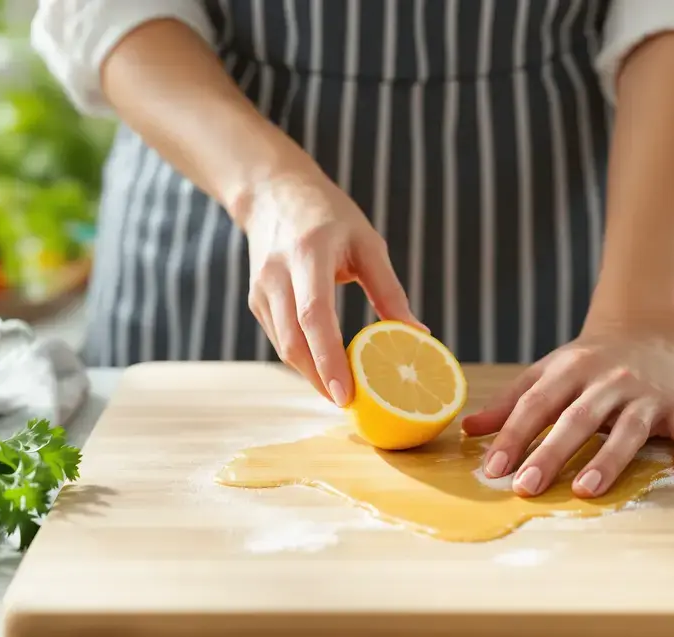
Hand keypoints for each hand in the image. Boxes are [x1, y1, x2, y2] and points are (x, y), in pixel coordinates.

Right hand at [240, 171, 424, 406]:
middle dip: (320, 379)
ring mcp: (261, 290)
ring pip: (284, 347)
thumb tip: (418, 335)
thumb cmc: (329, 216)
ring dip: (311, 375)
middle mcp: (277, 275)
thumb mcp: (367, 243)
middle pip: (294, 342)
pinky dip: (303, 360)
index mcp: (309, 255)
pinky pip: (280, 340)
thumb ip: (389, 290)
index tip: (347, 394)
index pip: (315, 317)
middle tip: (350, 405)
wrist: (274, 194)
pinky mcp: (256, 301)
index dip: (329, 359)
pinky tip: (325, 370)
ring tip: (343, 393)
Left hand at [461, 325, 673, 497]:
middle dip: (550, 454)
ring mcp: (644, 394)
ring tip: (585, 489)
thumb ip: (510, 403)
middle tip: (526, 487)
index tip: (492, 470)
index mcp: (569, 371)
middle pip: (577, 419)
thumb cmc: (586, 362)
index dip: (512, 436)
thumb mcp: (546, 373)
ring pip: (627, 429)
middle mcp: (607, 381)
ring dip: (607, 459)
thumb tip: (468, 430)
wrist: (643, 330)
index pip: (536, 405)